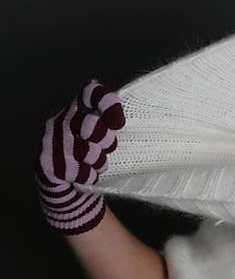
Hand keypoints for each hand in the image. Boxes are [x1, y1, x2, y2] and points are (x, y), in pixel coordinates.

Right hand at [34, 80, 125, 235]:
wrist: (66, 186)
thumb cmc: (91, 157)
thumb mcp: (102, 137)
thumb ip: (113, 124)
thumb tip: (145, 115)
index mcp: (77, 109)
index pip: (91, 93)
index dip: (108, 103)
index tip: (119, 123)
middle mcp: (60, 120)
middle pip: (91, 125)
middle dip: (107, 142)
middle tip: (107, 149)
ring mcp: (50, 141)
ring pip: (86, 151)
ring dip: (99, 163)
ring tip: (97, 164)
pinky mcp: (46, 162)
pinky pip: (77, 171)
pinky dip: (88, 176)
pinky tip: (86, 175)